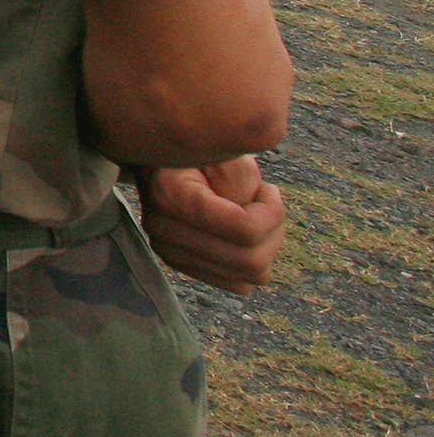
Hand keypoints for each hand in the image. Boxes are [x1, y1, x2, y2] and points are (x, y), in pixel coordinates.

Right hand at [140, 159, 285, 293]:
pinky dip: (252, 263)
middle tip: (266, 204)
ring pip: (248, 277)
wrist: (162, 161)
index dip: (273, 212)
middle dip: (274, 232)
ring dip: (265, 247)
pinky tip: (245, 236)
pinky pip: (237, 284)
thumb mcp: (224, 152)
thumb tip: (260, 221)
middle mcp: (162, 231)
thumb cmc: (199, 152)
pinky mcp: (181, 264)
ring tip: (254, 216)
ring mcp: (168, 252)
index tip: (269, 190)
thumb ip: (244, 181)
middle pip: (250, 260)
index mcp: (171, 196)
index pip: (245, 230)